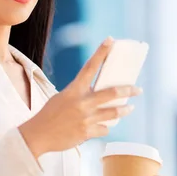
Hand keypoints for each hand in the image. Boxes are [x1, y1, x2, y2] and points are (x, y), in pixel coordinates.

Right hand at [19, 37, 142, 157]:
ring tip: (130, 108)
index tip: (111, 40)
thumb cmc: (50, 114)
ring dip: (125, 110)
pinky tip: (100, 127)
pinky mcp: (87, 133)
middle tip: (138, 89)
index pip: (90, 67)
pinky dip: (104, 127)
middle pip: (112, 93)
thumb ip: (80, 95)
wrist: (38, 135)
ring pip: (114, 113)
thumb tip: (98, 95)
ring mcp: (85, 118)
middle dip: (128, 90)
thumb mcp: (62, 98)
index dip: (101, 52)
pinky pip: (104, 129)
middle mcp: (82, 103)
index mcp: (73, 89)